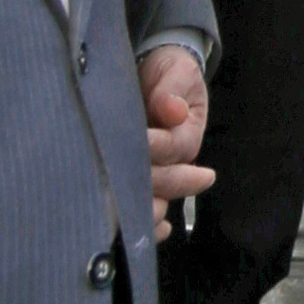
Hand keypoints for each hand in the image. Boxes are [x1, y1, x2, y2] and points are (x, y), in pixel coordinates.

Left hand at [136, 40, 213, 234]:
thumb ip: (172, 89)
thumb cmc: (167, 74)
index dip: (156, 146)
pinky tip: (132, 231)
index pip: (175, 147)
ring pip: (154, 199)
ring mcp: (156, 172)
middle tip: (115, 173)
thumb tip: (173, 111)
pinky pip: (143, 208)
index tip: (138, 138)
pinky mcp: (133, 178)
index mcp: (188, 133)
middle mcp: (175, 161)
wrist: (153, 72)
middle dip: (144, 179)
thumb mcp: (175, 72)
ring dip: (141, 206)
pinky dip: (142, 224)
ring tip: (123, 211)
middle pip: (165, 180)